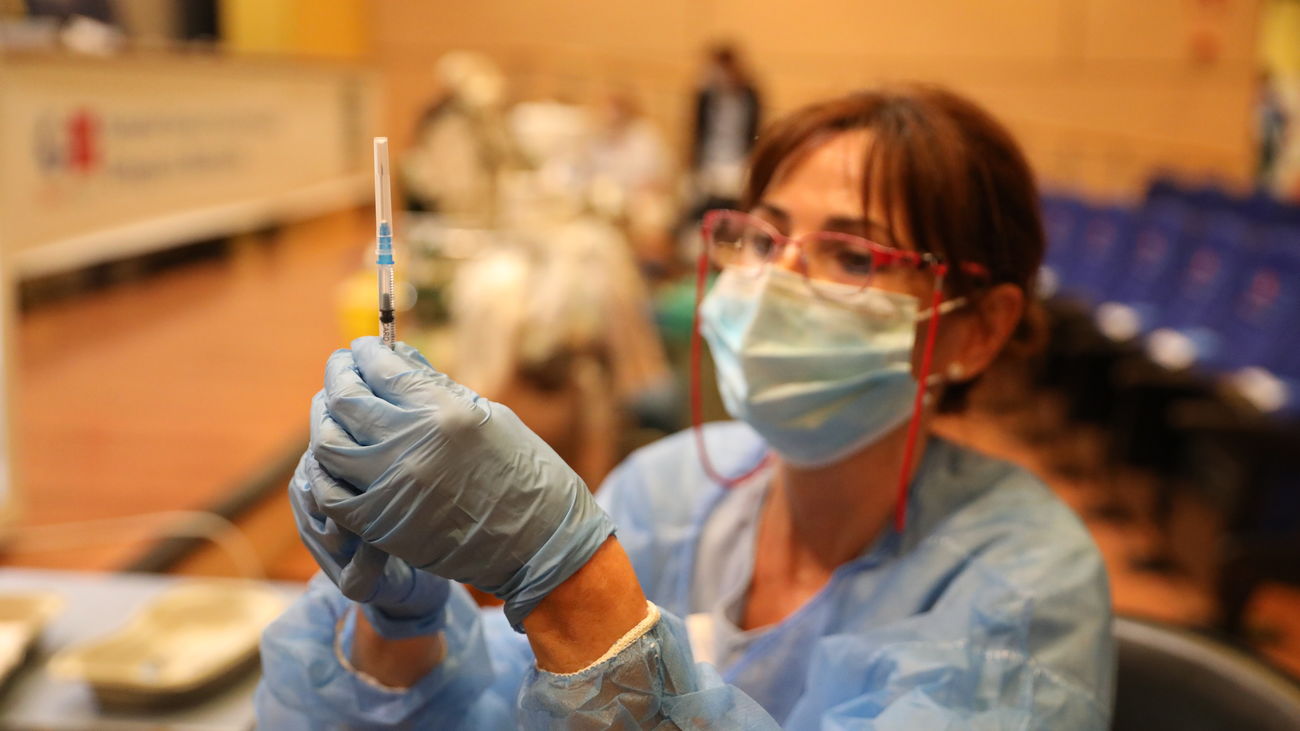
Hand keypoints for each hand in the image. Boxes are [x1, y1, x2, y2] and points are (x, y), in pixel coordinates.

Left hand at [308, 337, 615, 630]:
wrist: (539, 543)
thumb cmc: (525, 473)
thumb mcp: (489, 417)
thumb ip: (436, 388)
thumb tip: (397, 357)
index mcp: (445, 413)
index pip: (384, 368)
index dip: (367, 352)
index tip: (364, 347)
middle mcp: (412, 445)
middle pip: (347, 399)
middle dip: (339, 375)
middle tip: (342, 366)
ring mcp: (391, 486)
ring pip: (328, 442)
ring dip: (324, 418)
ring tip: (332, 407)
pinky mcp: (380, 523)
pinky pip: (329, 492)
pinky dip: (322, 470)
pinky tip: (331, 456)